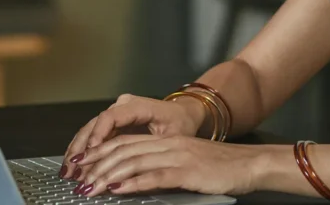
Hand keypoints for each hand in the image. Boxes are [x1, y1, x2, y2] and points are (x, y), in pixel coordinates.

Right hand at [61, 94, 203, 179]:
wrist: (184, 113)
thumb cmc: (181, 122)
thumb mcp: (173, 137)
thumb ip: (152, 149)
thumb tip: (133, 168)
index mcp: (138, 105)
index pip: (111, 117)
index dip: (98, 134)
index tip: (91, 152)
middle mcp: (123, 105)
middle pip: (95, 124)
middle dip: (81, 147)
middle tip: (72, 169)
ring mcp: (116, 112)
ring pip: (90, 130)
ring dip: (78, 151)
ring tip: (68, 171)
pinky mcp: (113, 122)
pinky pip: (94, 135)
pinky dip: (84, 150)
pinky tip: (74, 165)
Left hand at [72, 134, 264, 197]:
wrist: (251, 164)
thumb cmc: (223, 167)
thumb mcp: (188, 161)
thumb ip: (163, 165)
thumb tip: (134, 177)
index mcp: (167, 140)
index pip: (125, 142)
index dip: (99, 151)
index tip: (80, 163)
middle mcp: (169, 144)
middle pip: (123, 151)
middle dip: (96, 165)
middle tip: (78, 179)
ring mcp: (178, 156)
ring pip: (133, 162)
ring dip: (107, 175)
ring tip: (90, 187)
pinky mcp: (187, 172)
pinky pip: (155, 176)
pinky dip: (133, 183)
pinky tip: (118, 189)